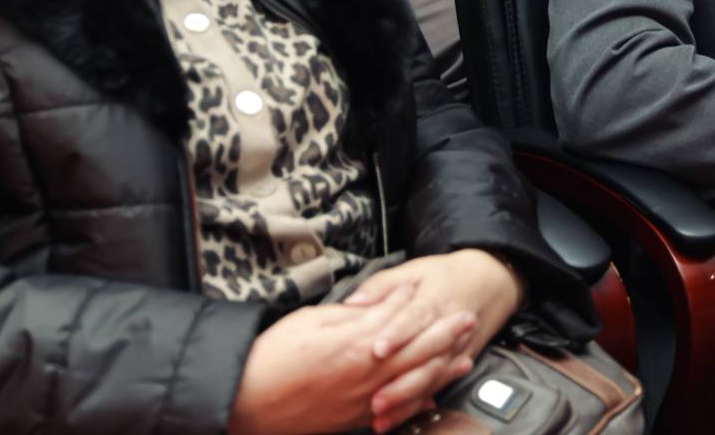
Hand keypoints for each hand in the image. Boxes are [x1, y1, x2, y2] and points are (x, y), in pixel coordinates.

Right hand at [229, 280, 466, 434]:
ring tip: (463, 359)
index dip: (425, 307)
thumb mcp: (315, 320)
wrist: (246, 400)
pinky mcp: (352, 419)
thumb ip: (355, 314)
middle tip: (467, 322)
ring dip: (441, 370)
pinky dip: (416, 403)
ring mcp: (363, 399)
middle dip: (446, 336)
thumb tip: (380, 303)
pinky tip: (431, 398)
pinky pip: (395, 412)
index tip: (441, 295)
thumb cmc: (274, 356)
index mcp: (359, 341)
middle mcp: (368, 372)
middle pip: (418, 351)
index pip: (403, 320)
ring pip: (413, 383)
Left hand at [341, 251, 526, 429]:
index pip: (414, 318)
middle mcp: (446, 328)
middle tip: (374, 399)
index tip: (377, 349)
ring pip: (431, 379)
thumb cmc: (444, 277)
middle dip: (400, 381)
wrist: (487, 283)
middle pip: (424, 358)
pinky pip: (436, 388)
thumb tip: (354, 301)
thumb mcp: (413, 269)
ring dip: (407, 400)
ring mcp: (453, 350)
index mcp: (432, 301)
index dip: (397, 334)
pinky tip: (398, 418)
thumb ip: (381, 286)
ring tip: (382, 416)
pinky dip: (417, 406)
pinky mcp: (455, 364)